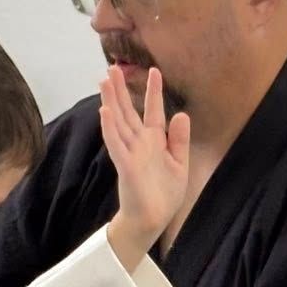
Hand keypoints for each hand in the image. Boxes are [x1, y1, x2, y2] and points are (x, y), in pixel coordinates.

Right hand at [100, 65, 189, 268]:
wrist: (153, 219)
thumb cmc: (164, 194)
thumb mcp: (179, 163)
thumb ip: (179, 140)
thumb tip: (182, 114)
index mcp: (154, 141)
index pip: (152, 111)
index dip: (153, 91)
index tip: (154, 70)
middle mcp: (140, 143)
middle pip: (128, 111)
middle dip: (121, 90)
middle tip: (112, 67)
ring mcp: (130, 153)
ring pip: (118, 122)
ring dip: (110, 101)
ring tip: (104, 81)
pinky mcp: (125, 165)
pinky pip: (115, 144)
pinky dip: (110, 128)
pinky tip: (105, 111)